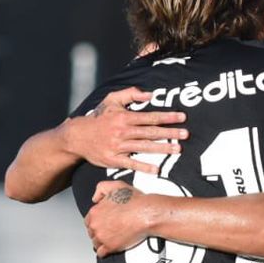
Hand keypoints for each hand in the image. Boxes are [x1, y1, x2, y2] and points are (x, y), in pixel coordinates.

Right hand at [63, 87, 187, 173]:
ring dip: (162, 148)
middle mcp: (122, 131)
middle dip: (170, 133)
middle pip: (150, 132)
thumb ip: (131, 93)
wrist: (77, 137)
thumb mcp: (111, 100)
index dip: (167, 117)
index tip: (183, 117)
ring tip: (178, 149)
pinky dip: (144, 166)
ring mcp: (118, 146)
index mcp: (124, 117)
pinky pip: (131, 164)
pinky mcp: (114, 160)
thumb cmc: (99, 117)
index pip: (150, 117)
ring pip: (144, 147)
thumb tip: (150, 94)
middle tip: (186, 134)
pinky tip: (157, 169)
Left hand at [85, 180, 152, 256]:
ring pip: (96, 243)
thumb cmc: (135, 201)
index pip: (89, 221)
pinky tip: (112, 246)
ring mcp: (102, 237)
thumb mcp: (115, 185)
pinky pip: (101, 253)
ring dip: (103, 242)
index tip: (104, 223)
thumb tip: (95, 198)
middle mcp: (95, 225)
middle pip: (92, 233)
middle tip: (110, 230)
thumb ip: (100, 189)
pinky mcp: (110, 247)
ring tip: (112, 238)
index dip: (97, 222)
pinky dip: (106, 251)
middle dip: (100, 232)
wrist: (146, 213)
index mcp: (95, 212)